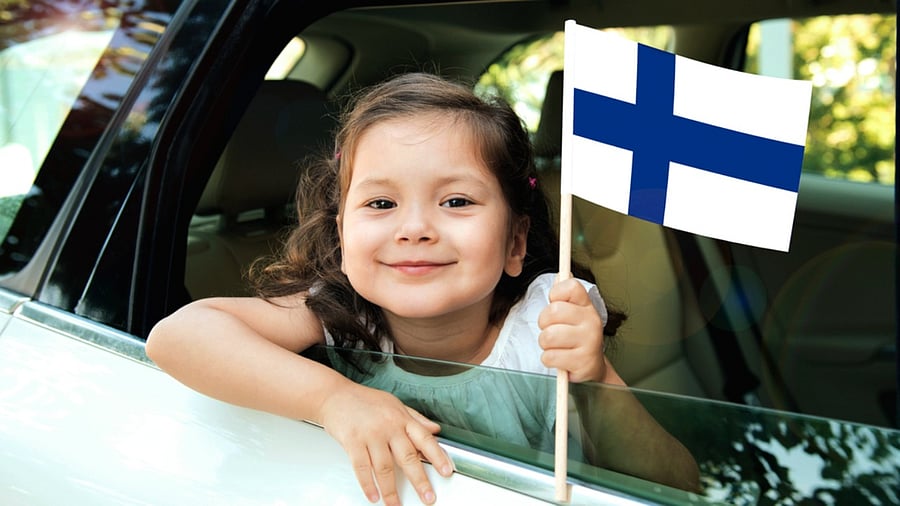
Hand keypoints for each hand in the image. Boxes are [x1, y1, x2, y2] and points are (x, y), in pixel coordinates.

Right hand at [319, 383, 453, 504]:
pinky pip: (362, 468)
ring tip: (395, 504)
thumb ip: (416, 418)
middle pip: (407, 457)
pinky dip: (368, 485)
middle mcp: (389, 426)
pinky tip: (373, 496)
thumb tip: (435, 429)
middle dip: (420, 481)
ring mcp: (370, 434)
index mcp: (401, 418)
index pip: (424, 439)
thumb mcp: (395, 404)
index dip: (438, 456)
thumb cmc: (364, 400)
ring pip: (384, 467)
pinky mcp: (352, 441)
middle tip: (428, 497)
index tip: (447, 471)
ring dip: (391, 490)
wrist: (334, 395)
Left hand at [537, 277, 608, 382]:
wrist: (591, 368)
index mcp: (587, 306)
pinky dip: (549, 360)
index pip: (570, 286)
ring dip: (545, 344)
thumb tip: (560, 275)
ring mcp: (590, 341)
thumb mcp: (572, 315)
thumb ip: (563, 296)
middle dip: (544, 324)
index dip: (556, 294)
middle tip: (552, 331)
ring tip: (556, 347)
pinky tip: (560, 359)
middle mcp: (592, 320)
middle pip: (553, 311)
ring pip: (548, 336)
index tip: (556, 305)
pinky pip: (550, 356)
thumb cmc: (575, 339)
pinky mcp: (583, 361)